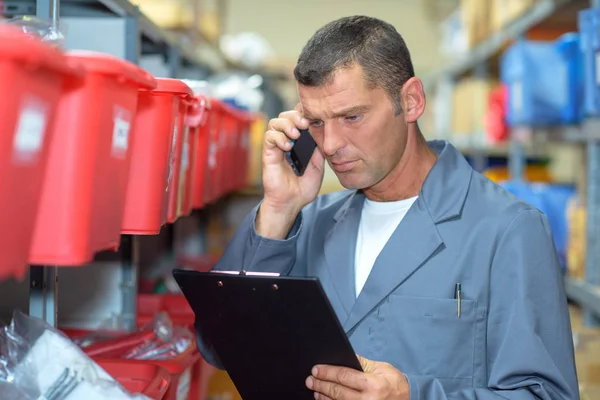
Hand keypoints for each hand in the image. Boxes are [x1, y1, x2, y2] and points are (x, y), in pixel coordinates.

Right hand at [256, 107, 324, 238]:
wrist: (292, 202)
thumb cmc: (303, 187)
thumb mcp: (318, 165)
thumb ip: (318, 149)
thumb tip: (321, 132)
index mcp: (299, 142)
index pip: (297, 118)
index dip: (303, 112)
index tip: (313, 115)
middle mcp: (286, 141)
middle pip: (285, 115)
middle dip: (295, 115)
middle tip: (304, 123)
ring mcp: (276, 147)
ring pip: (275, 122)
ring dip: (286, 124)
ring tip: (296, 134)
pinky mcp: (268, 154)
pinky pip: (269, 137)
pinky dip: (278, 137)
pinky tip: (287, 146)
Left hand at [306, 356, 409, 399]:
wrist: (409, 398)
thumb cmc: (395, 383)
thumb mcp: (381, 368)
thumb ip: (361, 363)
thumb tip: (344, 356)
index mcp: (373, 384)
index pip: (344, 376)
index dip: (327, 372)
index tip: (316, 369)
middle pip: (338, 392)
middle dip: (321, 385)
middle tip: (310, 380)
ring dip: (324, 397)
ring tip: (315, 390)